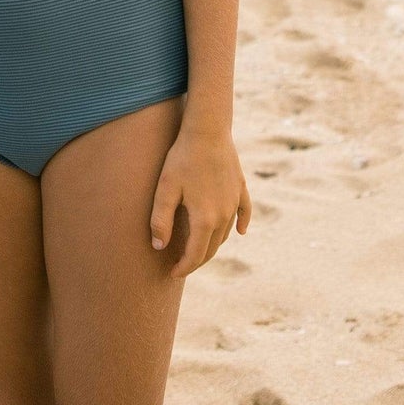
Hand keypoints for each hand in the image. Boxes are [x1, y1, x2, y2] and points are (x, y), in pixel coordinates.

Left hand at [150, 123, 250, 277]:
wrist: (208, 130)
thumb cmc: (182, 158)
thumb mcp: (165, 188)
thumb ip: (160, 220)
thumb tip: (159, 246)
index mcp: (205, 219)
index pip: (195, 255)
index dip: (183, 268)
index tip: (172, 273)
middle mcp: (223, 215)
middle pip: (211, 248)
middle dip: (197, 261)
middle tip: (183, 265)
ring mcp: (234, 202)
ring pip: (225, 233)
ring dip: (213, 245)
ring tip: (199, 248)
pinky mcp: (241, 188)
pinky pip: (244, 213)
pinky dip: (242, 225)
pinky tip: (240, 232)